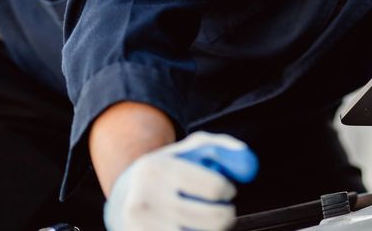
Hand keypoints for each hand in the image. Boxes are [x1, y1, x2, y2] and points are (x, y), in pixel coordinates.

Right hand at [104, 132, 258, 230]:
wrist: (121, 200)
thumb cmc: (168, 172)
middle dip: (227, 215)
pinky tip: (191, 229)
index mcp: (157, 170)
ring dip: (215, 230)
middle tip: (222, 210)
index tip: (224, 190)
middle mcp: (145, 201)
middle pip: (215, 219)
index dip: (228, 190)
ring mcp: (142, 230)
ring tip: (205, 220)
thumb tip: (249, 166)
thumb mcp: (191, 151)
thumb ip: (223, 149)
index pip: (215, 188)